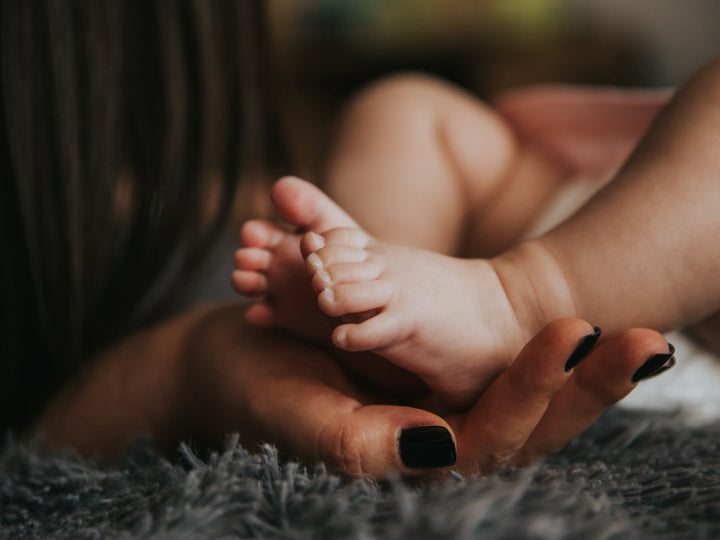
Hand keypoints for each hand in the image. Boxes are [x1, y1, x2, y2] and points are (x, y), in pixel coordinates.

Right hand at [185, 303, 672, 477]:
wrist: (234, 363)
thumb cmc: (257, 393)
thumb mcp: (301, 417)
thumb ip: (361, 444)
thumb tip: (443, 445)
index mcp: (411, 460)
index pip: (495, 438)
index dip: (538, 388)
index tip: (575, 332)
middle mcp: (437, 443)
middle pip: (532, 426)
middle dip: (590, 387)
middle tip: (650, 342)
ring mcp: (441, 411)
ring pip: (527, 399)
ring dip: (585, 371)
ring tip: (643, 336)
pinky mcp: (434, 381)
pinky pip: (501, 371)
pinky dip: (542, 350)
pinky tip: (582, 330)